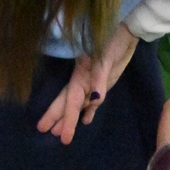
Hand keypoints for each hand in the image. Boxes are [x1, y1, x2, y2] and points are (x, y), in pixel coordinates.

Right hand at [37, 23, 137, 144]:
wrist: (126, 33)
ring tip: (57, 131)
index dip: (66, 118)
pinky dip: (87, 111)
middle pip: (67, 101)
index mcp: (81, 73)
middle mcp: (83, 79)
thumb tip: (94, 100)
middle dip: (56, 116)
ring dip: (68, 117)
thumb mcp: (106, 58)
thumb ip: (100, 78)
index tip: (60, 136)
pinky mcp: (102, 83)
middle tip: (43, 131)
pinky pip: (92, 101)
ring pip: (77, 103)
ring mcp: (92, 82)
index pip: (71, 99)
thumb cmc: (113, 42)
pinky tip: (85, 120)